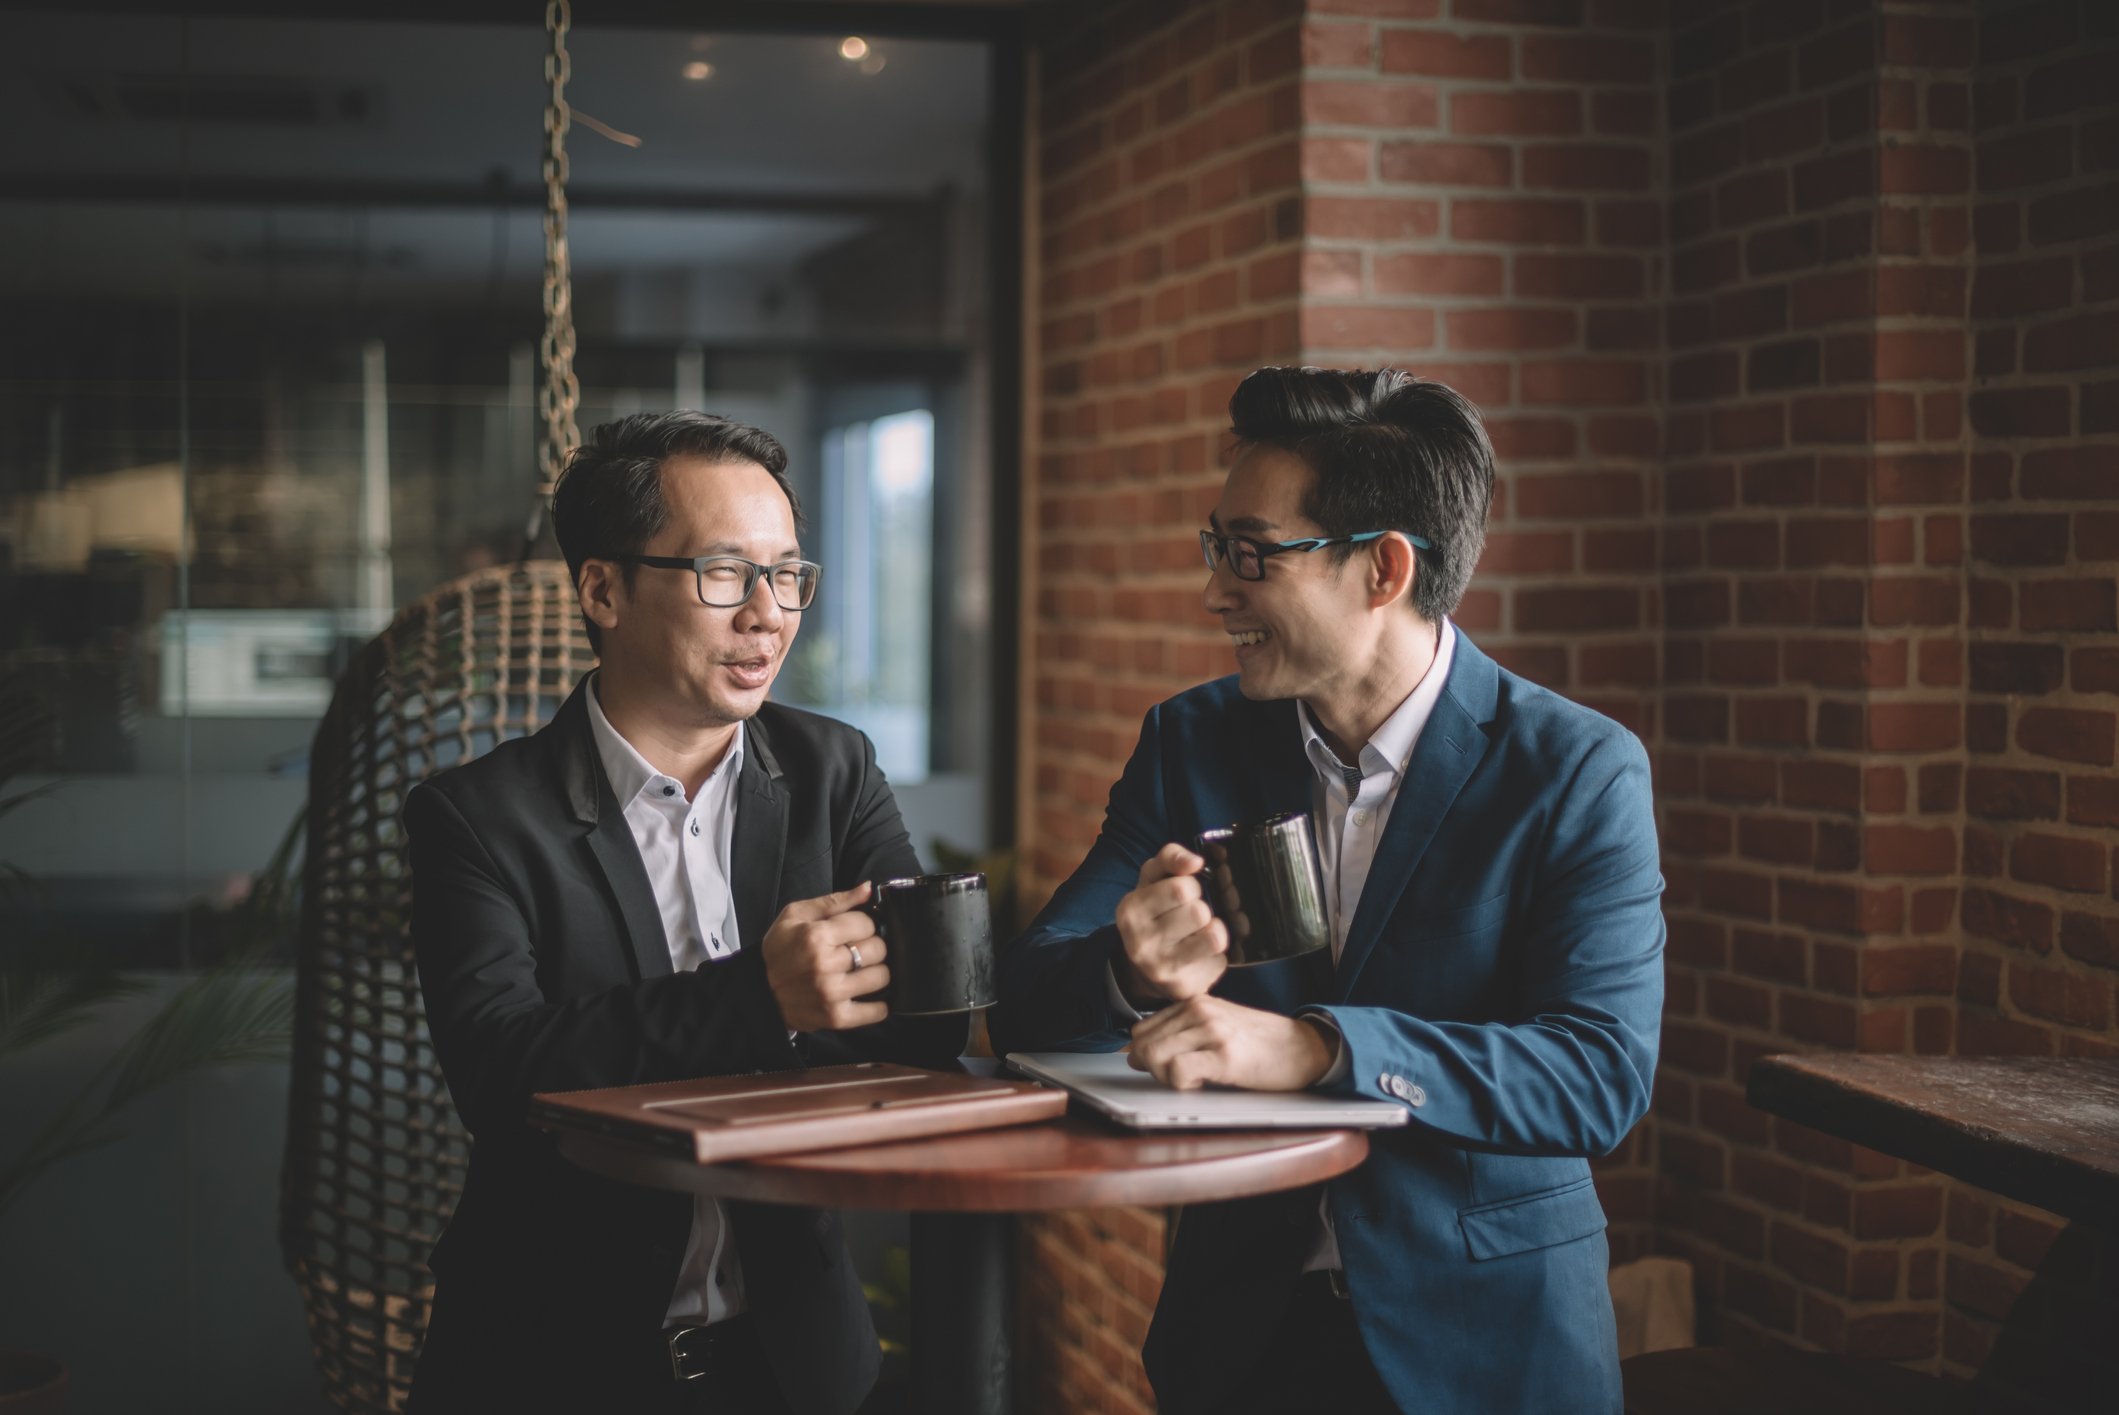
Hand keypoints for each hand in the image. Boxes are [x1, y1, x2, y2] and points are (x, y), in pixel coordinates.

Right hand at [760, 882, 890, 1032]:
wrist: (759, 990)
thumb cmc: (780, 949)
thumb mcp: (797, 915)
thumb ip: (836, 901)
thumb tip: (868, 889)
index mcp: (815, 936)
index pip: (867, 923)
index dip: (864, 924)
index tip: (855, 930)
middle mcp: (825, 965)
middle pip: (879, 949)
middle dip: (872, 946)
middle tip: (858, 950)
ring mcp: (832, 993)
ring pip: (882, 976)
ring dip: (876, 972)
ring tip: (861, 970)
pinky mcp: (836, 1017)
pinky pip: (877, 1011)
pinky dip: (879, 1004)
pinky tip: (867, 994)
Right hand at [1113, 843, 1227, 1004]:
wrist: (1143, 967)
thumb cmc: (1155, 912)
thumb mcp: (1153, 879)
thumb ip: (1171, 858)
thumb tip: (1196, 861)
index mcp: (1130, 909)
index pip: (1182, 888)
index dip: (1192, 885)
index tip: (1185, 893)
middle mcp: (1140, 943)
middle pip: (1199, 912)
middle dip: (1203, 908)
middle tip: (1193, 915)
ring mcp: (1161, 969)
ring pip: (1215, 936)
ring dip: (1214, 929)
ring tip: (1201, 931)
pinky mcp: (1184, 987)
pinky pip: (1220, 960)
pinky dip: (1216, 954)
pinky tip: (1201, 954)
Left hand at [1127, 995, 1335, 1091]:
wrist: (1305, 1048)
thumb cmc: (1261, 1042)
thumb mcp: (1217, 1026)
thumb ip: (1180, 1033)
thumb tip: (1134, 1055)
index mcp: (1194, 1002)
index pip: (1141, 1030)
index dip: (1148, 1055)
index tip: (1170, 1066)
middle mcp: (1199, 1010)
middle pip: (1143, 1044)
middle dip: (1154, 1069)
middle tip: (1182, 1077)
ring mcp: (1212, 1030)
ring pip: (1154, 1056)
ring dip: (1168, 1077)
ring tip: (1195, 1078)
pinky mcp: (1225, 1056)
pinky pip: (1179, 1072)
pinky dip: (1183, 1085)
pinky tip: (1204, 1082)